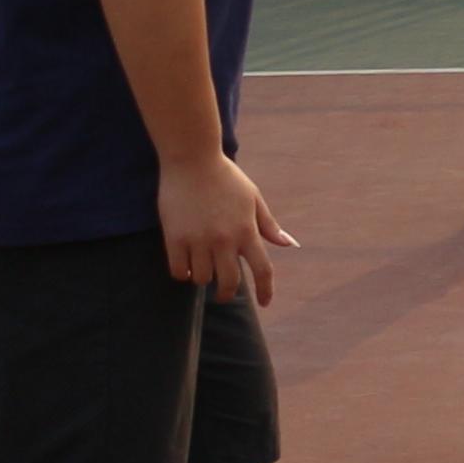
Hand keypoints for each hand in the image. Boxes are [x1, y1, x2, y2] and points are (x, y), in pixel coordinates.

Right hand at [158, 153, 292, 306]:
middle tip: (223, 294)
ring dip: (203, 279)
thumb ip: (268, 225)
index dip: (266, 290)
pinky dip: (183, 273)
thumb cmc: (226, 178)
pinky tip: (186, 267)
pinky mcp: (175, 238)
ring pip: (201, 279)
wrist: (192, 160)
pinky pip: (178, 271)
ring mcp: (199, 240)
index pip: (262, 269)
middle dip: (226, 293)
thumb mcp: (253, 198)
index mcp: (247, 230)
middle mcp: (224, 239)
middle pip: (229, 282)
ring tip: (202, 270)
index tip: (266, 302)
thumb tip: (288, 244)